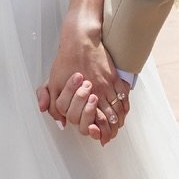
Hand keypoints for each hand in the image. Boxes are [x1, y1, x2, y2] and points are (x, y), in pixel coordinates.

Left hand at [37, 24, 128, 142]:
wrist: (80, 41)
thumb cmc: (65, 62)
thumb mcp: (54, 85)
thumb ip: (55, 106)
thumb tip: (61, 122)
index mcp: (83, 97)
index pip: (94, 121)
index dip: (98, 132)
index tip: (100, 137)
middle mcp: (98, 93)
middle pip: (110, 118)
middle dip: (111, 130)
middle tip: (111, 135)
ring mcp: (108, 85)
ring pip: (119, 108)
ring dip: (119, 120)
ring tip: (118, 126)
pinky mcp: (114, 76)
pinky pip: (123, 95)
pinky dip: (125, 106)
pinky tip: (123, 110)